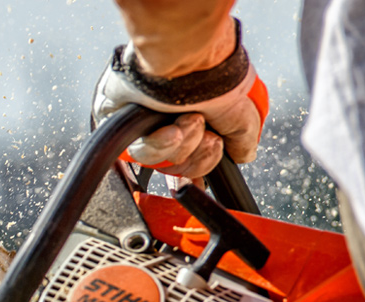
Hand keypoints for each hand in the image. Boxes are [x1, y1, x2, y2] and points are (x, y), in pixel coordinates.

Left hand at [92, 20, 267, 179]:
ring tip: (188, 123)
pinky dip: (158, 144)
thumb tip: (244, 154)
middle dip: (198, 156)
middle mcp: (165, 124)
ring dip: (181, 146)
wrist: (185, 55)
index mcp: (191, 121)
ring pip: (157, 162)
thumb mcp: (238, 107)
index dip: (196, 175)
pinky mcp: (119, 123)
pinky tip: (170, 130)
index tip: (202, 183)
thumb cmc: (210, 72)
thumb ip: (242, 133)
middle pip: (176, 169)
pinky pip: (136, 151)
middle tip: (208, 137)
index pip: (188, 162)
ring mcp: (142, 125)